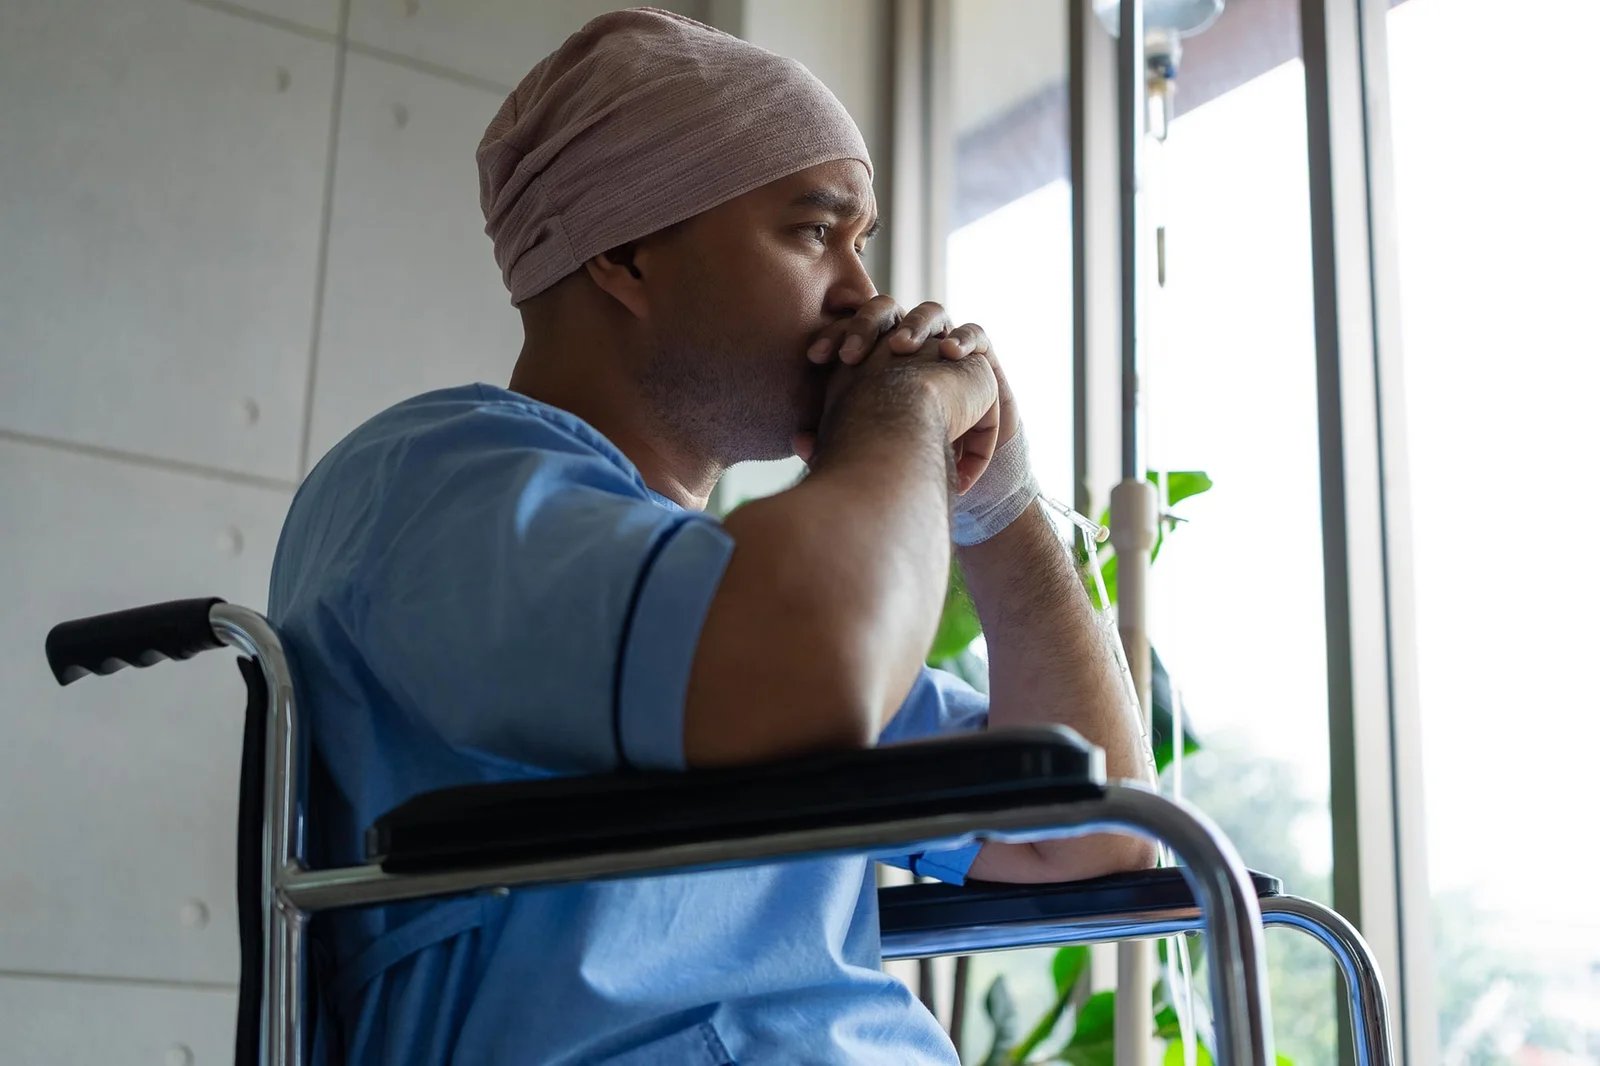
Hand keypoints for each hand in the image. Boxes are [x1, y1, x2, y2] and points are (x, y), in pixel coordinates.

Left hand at [798, 328, 999, 494]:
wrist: (955, 459)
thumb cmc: (906, 448)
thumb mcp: (867, 447)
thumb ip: (830, 443)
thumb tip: (800, 443)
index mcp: (875, 351)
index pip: (849, 328)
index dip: (831, 336)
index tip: (815, 358)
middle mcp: (910, 339)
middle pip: (885, 311)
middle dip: (867, 326)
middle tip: (853, 355)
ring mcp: (945, 341)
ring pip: (931, 313)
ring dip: (915, 327)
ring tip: (901, 347)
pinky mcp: (982, 354)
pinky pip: (977, 333)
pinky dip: (964, 340)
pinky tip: (951, 354)